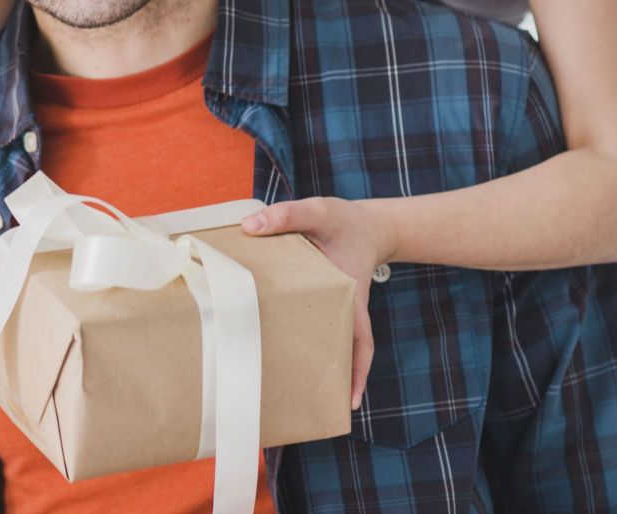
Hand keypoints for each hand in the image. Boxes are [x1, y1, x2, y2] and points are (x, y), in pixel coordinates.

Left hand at [242, 197, 397, 410]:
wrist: (368, 222)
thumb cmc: (344, 220)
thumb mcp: (318, 211)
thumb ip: (286, 216)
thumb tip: (249, 228)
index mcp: (350, 295)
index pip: (360, 340)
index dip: (357, 371)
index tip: (350, 400)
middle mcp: (344, 309)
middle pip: (341, 351)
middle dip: (330, 378)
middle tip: (312, 405)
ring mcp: (334, 307)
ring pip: (327, 342)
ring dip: (316, 362)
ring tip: (288, 386)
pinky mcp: (322, 301)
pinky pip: (316, 324)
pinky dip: (304, 337)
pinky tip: (279, 342)